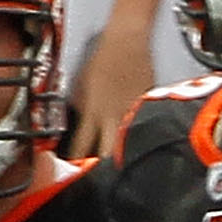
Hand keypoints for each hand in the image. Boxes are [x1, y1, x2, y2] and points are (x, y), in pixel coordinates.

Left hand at [69, 25, 153, 159]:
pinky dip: (138, 138)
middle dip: (100, 168)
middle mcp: (114, 119)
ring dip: (120, 157)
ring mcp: (134, 117)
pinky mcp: (149, 111)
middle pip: (106, 155)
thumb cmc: (102, 60)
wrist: (127, 43)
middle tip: (97, 177)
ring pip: (127, 147)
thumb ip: (80, 109)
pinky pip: (142, 130)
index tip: (72, 170)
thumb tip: (76, 125)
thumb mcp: (81, 86)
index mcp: (93, 113)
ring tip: (117, 168)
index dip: (75, 162)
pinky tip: (137, 144)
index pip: (81, 147)